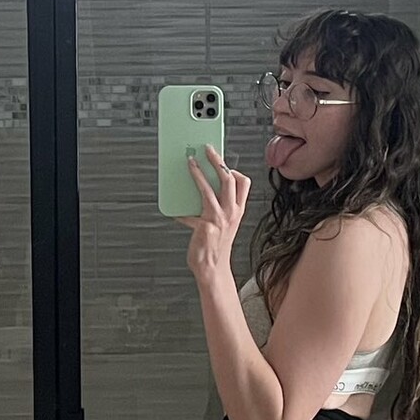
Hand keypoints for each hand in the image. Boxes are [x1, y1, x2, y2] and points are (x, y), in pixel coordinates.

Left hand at [178, 146, 250, 285]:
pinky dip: (181, 209)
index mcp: (237, 211)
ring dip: (197, 173)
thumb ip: (218, 206)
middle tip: (207, 149)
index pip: (243, 183)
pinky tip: (176, 210)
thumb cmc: (217, 247)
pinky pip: (189, 211)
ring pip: (208, 188)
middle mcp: (231, 213)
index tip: (222, 159)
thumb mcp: (224, 224)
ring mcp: (218, 219)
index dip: (233, 169)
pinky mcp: (205, 226)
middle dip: (217, 160)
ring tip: (189, 163)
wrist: (213, 269)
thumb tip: (204, 188)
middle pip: (227, 178)